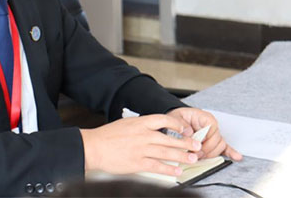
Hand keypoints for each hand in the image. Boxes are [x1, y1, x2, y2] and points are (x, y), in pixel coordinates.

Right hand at [80, 114, 202, 176]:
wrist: (93, 147)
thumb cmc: (107, 136)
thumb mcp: (126, 123)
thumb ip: (141, 126)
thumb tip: (155, 129)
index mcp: (140, 122)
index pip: (164, 120)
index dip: (178, 124)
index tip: (185, 129)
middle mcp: (143, 135)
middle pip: (170, 138)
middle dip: (186, 142)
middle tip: (196, 145)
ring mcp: (141, 149)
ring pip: (166, 152)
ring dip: (181, 156)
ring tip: (192, 158)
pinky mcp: (137, 163)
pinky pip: (157, 166)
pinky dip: (169, 168)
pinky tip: (177, 170)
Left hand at [167, 107, 242, 160]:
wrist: (175, 121)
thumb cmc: (176, 119)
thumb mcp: (174, 119)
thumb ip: (181, 125)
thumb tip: (190, 134)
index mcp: (204, 117)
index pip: (212, 129)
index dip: (205, 140)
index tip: (196, 146)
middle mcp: (212, 126)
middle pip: (217, 140)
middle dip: (206, 150)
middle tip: (195, 154)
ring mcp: (214, 134)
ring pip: (220, 146)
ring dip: (210, 154)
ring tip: (200, 157)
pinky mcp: (213, 142)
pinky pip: (225, 147)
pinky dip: (230, 152)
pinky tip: (236, 157)